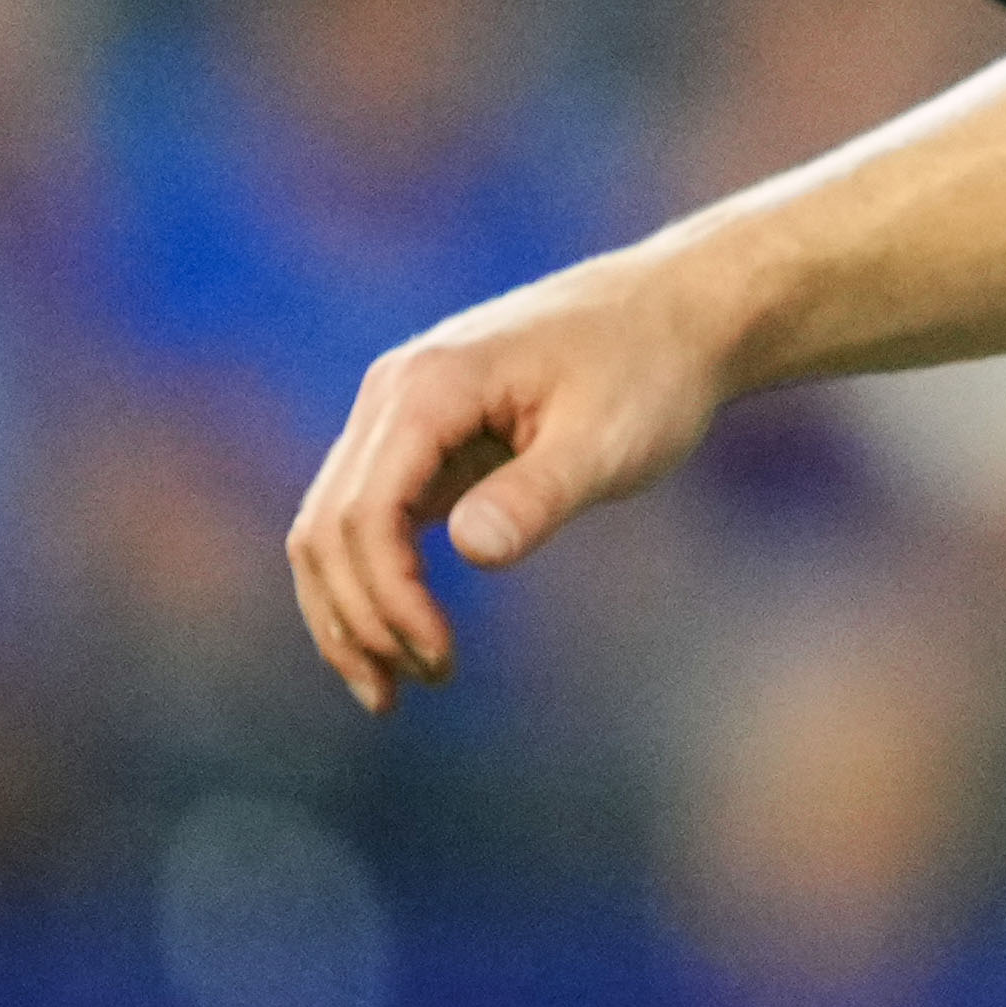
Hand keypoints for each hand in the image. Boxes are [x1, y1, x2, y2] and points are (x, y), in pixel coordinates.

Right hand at [284, 254, 740, 713]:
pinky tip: (405, 636)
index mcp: (427, 388)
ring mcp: (400, 414)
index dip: (387, 599)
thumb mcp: (610, 438)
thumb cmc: (652, 372)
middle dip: (356, 619)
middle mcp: (393, 394)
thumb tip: (471, 551)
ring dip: (350, 609)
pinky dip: (376, 579)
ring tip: (392, 690)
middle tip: (406, 693)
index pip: (364, 513)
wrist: (678, 313)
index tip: (439, 659)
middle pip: (327, 526)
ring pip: (333, 525)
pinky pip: (371, 516)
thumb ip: (540, 493)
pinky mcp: (423, 437)